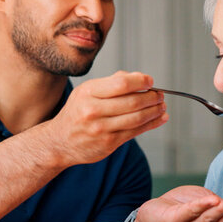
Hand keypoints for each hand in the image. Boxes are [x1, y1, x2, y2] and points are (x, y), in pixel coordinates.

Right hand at [41, 71, 167, 167]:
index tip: (150, 81)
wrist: (60, 141)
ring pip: (137, 118)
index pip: (121, 84)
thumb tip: (139, 77)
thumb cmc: (77, 112)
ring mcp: (101, 129)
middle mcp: (93, 111)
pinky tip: (160, 118)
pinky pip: (135, 132)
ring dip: (154, 111)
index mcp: (88, 93)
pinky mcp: (109, 143)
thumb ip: (112, 82)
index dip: (141, 81)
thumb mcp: (86, 91)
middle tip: (160, 94)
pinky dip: (151, 124)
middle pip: (132, 102)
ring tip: (162, 106)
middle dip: (152, 97)